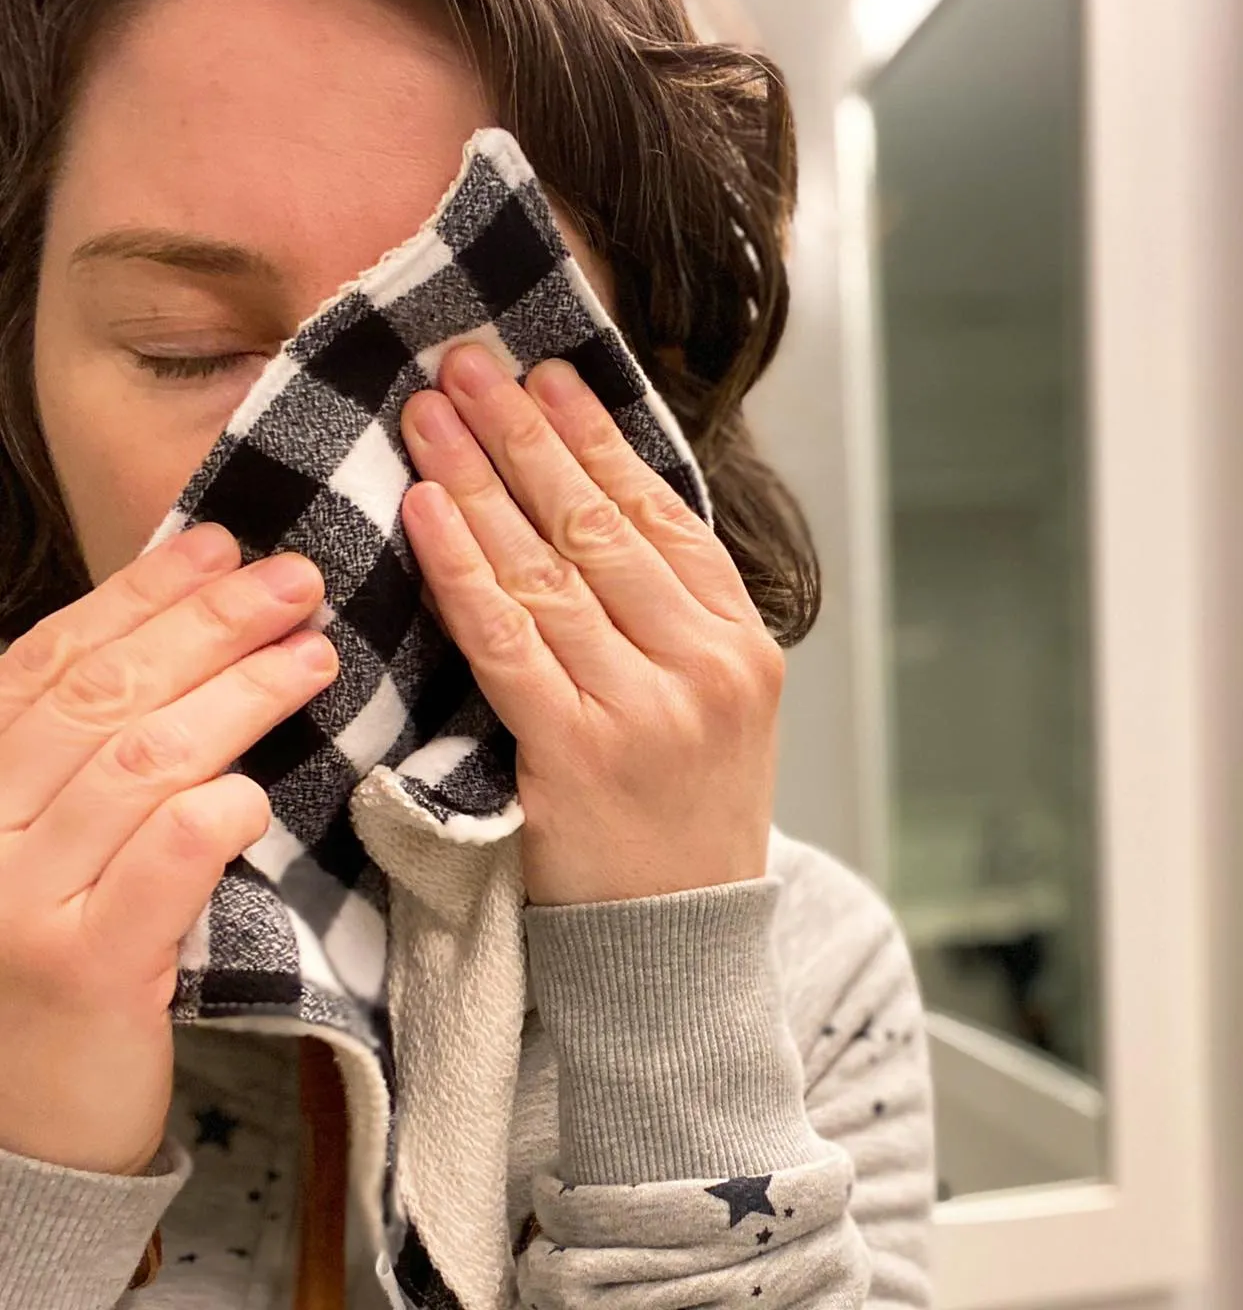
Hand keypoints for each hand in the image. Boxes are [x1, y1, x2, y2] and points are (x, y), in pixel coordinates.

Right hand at [0, 526, 336, 1174]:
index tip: (219, 542)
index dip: (140, 593)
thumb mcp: (41, 837)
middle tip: (294, 581)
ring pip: (140, 764)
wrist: (17, 1121)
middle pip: (101, 696)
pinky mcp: (79, 971)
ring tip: (314, 656)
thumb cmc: (49, 952)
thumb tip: (182, 626)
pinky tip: (256, 789)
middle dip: (207, 624)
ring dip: (237, 697)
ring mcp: (15, 902)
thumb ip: (85, 748)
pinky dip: (212, 816)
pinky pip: (160, 866)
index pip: (51, 659)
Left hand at [398, 344, 783, 906]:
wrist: (679, 946)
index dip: (598, 436)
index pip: (664, 513)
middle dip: (527, 434)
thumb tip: (587, 508)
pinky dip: (464, 570)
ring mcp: (646, 710)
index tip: (547, 375)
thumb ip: (670, 617)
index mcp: (742, 644)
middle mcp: (705, 665)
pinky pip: (508, 641)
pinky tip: (430, 511)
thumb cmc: (685, 817)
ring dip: (483, 480)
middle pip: (602, 524)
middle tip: (471, 366)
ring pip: (550, 569)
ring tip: (435, 416)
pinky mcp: (577, 756)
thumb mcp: (715, 707)